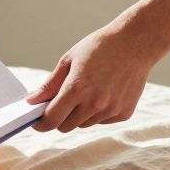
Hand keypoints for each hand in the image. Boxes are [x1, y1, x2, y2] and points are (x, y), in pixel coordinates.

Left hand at [28, 22, 154, 132]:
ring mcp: (111, 110)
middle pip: (65, 126)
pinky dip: (97, 112)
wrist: (136, 43)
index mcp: (77, 89)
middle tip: (62, 100)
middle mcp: (95, 104)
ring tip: (88, 90)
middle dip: (59, 117)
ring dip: (79, 114)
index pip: (51, 119)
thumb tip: (32, 102)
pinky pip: (101, 121)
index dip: (40, 123)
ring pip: (83, 124)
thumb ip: (50, 84)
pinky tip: (104, 91)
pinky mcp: (123, 113)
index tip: (36, 121)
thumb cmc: (100, 47)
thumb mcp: (69, 60)